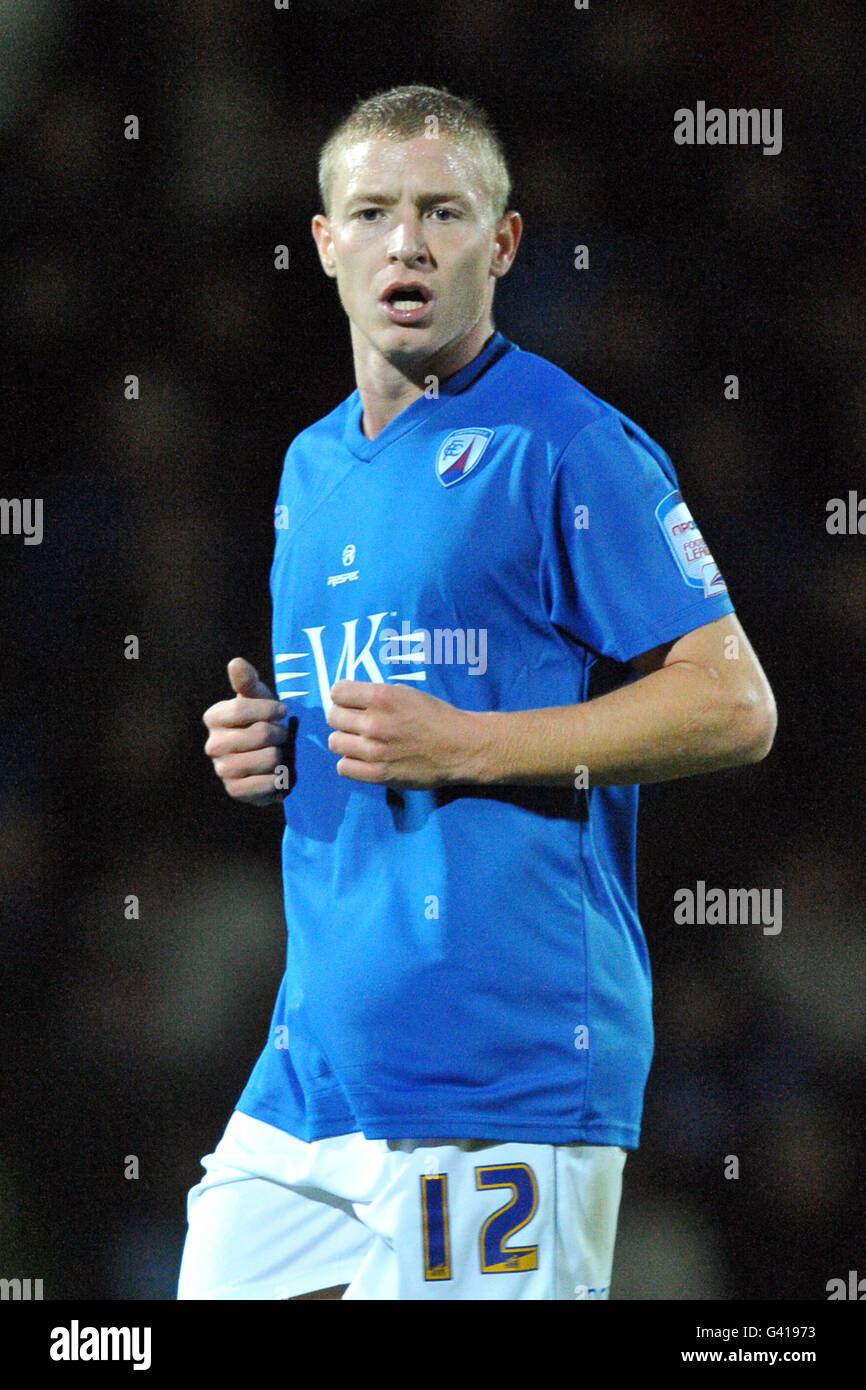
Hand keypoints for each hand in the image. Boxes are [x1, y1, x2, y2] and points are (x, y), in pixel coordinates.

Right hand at [203, 658, 288, 804]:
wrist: (270, 760)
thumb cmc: (263, 721)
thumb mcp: (258, 698)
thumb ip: (247, 681)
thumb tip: (236, 662)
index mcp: (214, 717)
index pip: (241, 709)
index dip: (269, 709)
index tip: (282, 710)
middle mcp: (212, 744)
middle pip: (260, 734)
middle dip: (279, 734)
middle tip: (281, 736)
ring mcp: (221, 769)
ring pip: (267, 759)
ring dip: (281, 756)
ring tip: (279, 753)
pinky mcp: (234, 791)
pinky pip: (265, 784)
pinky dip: (278, 779)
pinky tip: (278, 773)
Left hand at [325, 680, 479, 788]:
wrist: (461, 747)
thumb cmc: (437, 716)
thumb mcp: (407, 693)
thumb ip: (378, 695)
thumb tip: (352, 700)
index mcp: (382, 697)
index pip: (337, 692)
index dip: (342, 696)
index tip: (350, 702)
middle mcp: (374, 722)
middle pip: (332, 717)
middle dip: (343, 717)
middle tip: (356, 723)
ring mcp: (374, 750)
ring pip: (334, 742)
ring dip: (345, 740)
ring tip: (360, 742)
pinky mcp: (378, 774)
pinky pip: (343, 767)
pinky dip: (350, 762)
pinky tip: (363, 759)